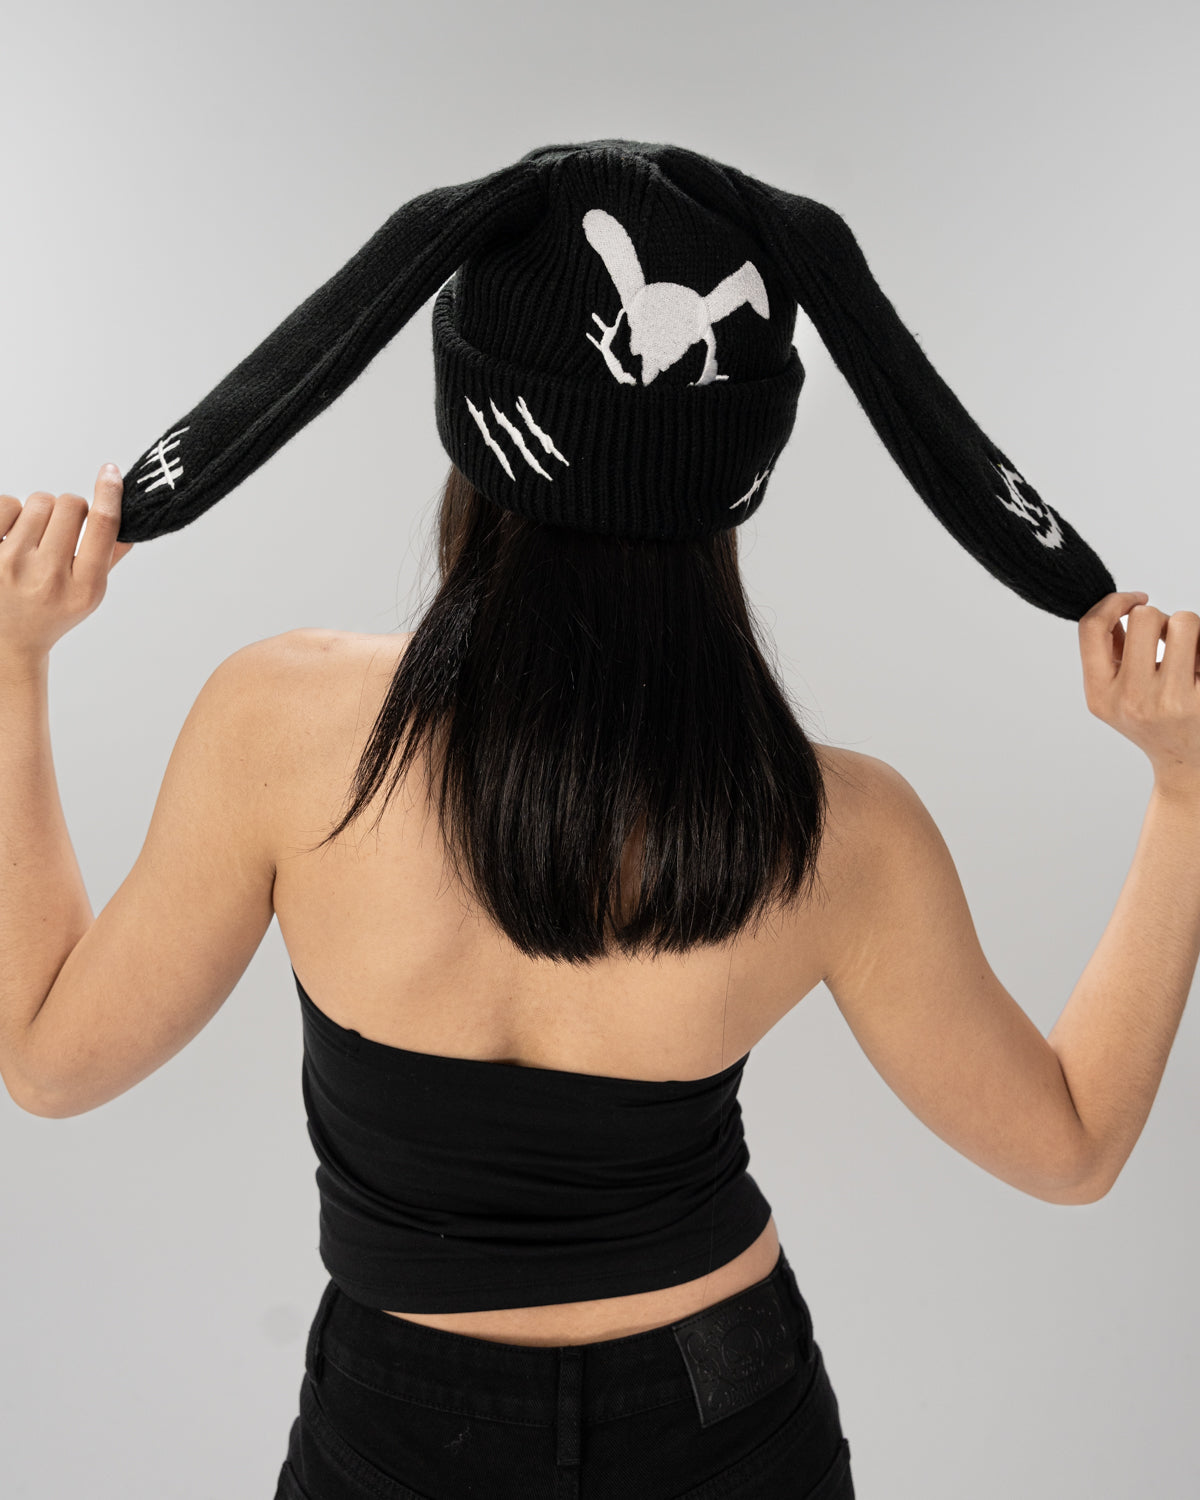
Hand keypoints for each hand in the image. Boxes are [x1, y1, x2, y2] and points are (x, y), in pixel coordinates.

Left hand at [0, 464, 133, 665]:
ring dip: (41, 513)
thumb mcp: (88, 595)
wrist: (7, 641)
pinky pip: (7, 503)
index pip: (103, 526)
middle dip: (70, 511)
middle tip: (61, 533)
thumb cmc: (49, 613)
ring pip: (39, 501)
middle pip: (71, 505)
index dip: (109, 493)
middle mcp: (48, 577)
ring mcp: (11, 565)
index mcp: (84, 588)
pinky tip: (13, 535)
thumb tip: (129, 517)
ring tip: (34, 539)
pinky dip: (13, 512)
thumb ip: (109, 556)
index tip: (110, 472)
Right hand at [1079, 590, 1199, 790]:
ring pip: (1185, 622)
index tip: (1135, 599)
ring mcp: (1174, 701)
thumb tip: (1121, 605)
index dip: (1114, 601)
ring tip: (1189, 654)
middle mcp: (1134, 699)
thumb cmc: (1151, 722)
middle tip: (1167, 641)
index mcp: (1101, 695)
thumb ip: (1111, 654)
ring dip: (1190, 629)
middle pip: (1145, 617)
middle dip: (1160, 619)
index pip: (1092, 627)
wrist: (1187, 766)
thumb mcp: (1113, 697)